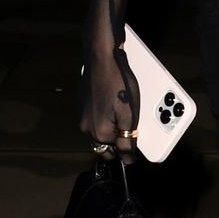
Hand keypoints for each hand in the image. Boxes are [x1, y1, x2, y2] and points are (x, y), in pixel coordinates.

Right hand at [78, 39, 140, 155]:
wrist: (101, 58)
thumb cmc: (118, 83)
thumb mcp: (129, 113)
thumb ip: (128, 138)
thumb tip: (128, 159)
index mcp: (99, 133)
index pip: (116, 153)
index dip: (129, 149)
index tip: (137, 143)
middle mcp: (86, 128)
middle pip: (105, 146)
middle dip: (118, 141)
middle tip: (132, 130)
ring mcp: (82, 116)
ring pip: (99, 133)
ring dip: (111, 131)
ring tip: (124, 117)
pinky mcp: (82, 106)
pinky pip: (95, 120)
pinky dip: (105, 120)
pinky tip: (113, 108)